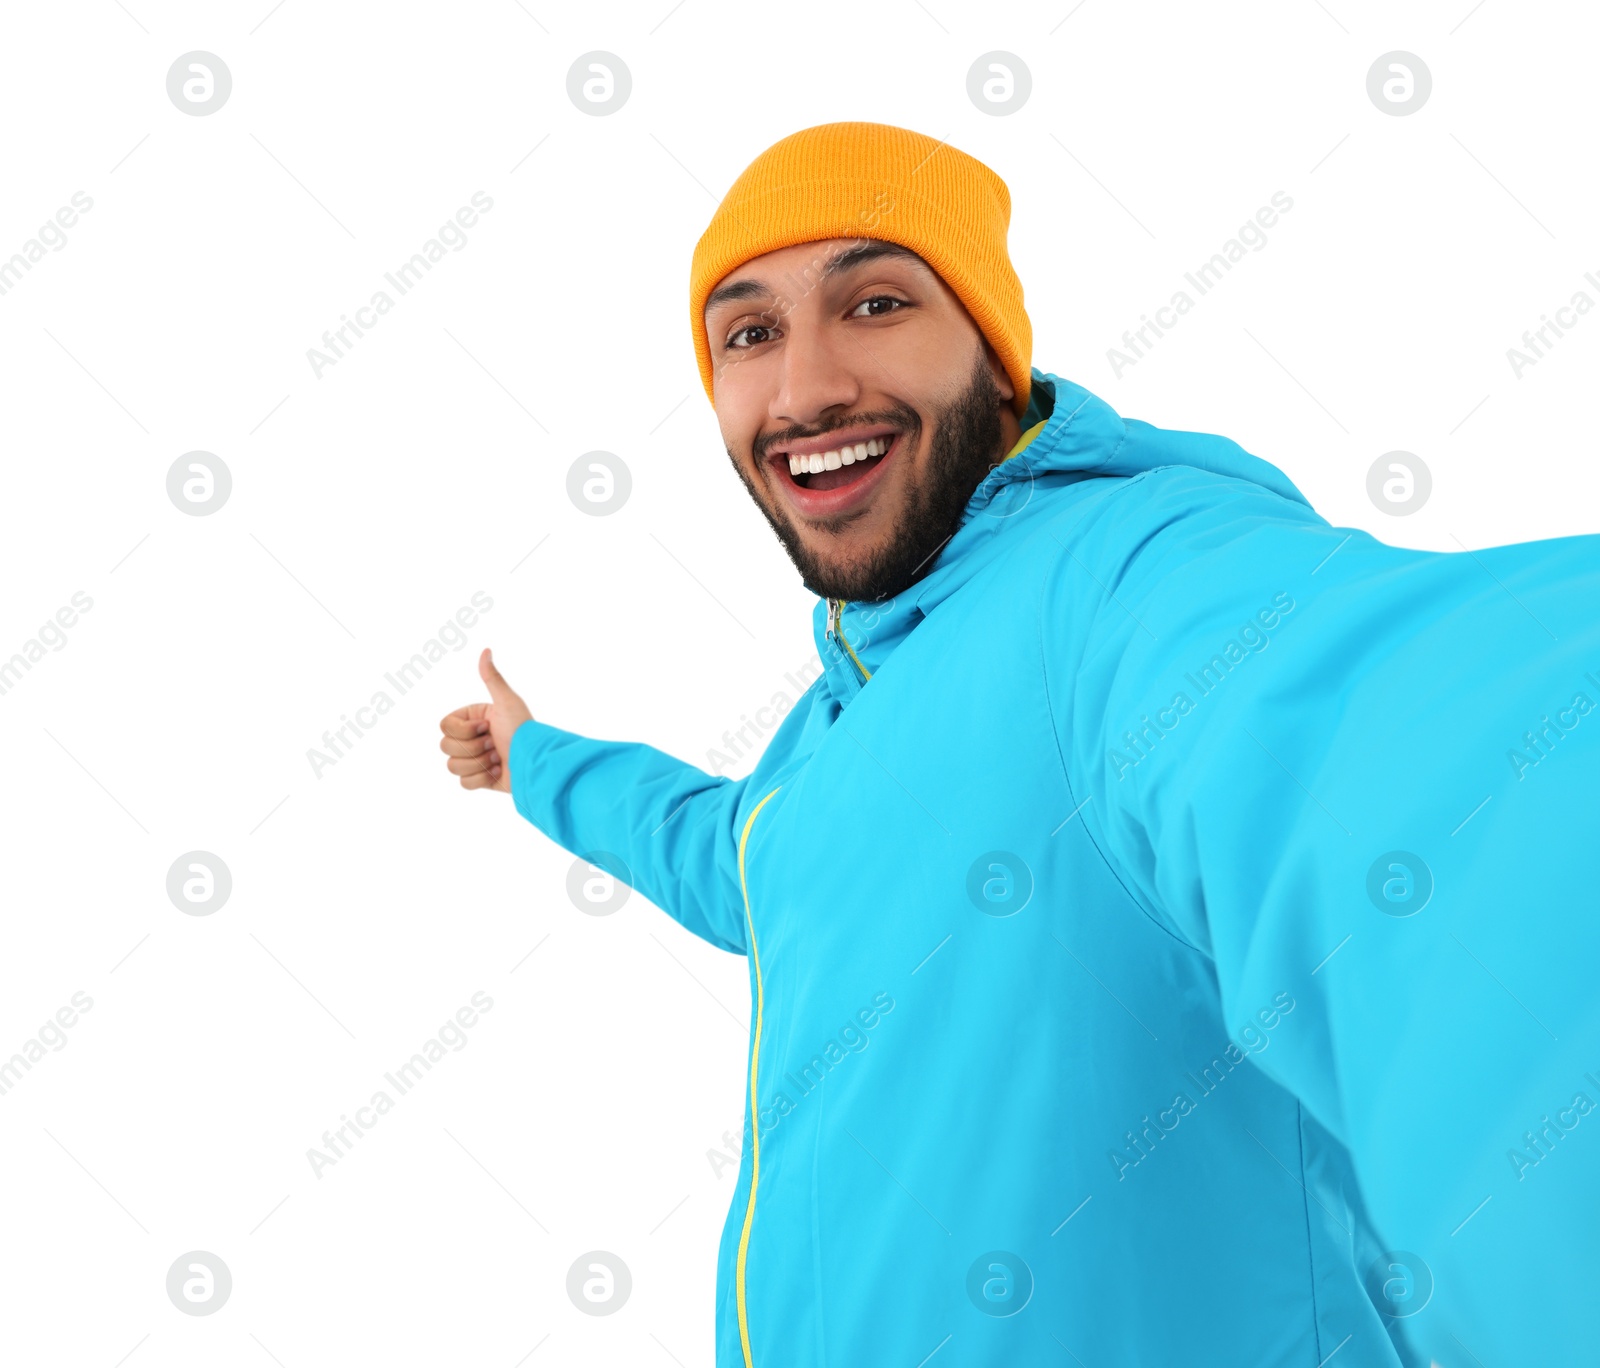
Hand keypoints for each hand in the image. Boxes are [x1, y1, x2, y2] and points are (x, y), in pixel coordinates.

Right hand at [438, 648, 532, 793]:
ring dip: (479, 764)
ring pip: (453, 766)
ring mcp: (475, 760)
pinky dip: (482, 780)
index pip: (445, 726)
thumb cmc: (522, 731)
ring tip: (499, 759)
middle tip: (494, 745)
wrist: (535, 763)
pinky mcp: (481, 780)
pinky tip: (499, 772)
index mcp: (473, 719)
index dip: (463, 730)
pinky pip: (464, 784)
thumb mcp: (507, 702)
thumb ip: (493, 678)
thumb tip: (485, 650)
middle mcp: (472, 738)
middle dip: (473, 748)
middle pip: (446, 747)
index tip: (486, 727)